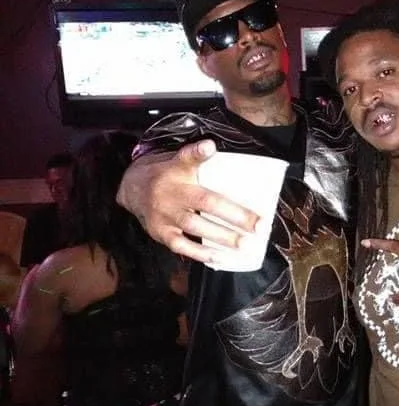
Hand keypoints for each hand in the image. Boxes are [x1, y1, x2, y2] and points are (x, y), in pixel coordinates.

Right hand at [117, 140, 259, 262]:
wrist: (131, 189)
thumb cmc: (167, 174)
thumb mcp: (179, 160)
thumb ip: (198, 158)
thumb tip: (221, 153)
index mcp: (177, 170)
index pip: (187, 157)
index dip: (198, 152)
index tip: (209, 147)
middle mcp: (170, 192)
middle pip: (205, 202)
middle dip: (235, 215)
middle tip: (260, 226)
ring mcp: (164, 214)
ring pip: (196, 227)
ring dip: (223, 237)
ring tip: (245, 244)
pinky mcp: (160, 232)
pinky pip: (182, 246)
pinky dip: (201, 254)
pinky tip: (220, 257)